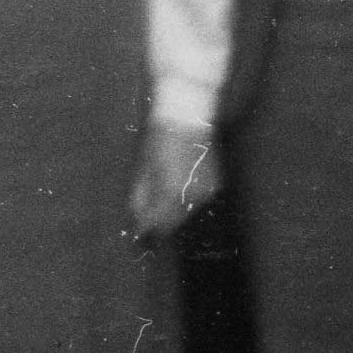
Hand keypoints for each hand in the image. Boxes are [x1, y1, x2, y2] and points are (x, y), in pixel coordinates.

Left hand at [131, 119, 219, 237]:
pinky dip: (186, 202)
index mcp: (171, 192)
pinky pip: (197, 202)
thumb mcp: (143, 167)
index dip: (146, 232)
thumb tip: (137, 220)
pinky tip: (177, 195)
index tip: (138, 239)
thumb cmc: (160, 136)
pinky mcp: (215, 185)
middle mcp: (192, 196)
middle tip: (147, 231)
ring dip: (173, 216)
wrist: (190, 114)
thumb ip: (140, 197)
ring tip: (160, 212)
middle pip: (173, 223)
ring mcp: (207, 191)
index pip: (157, 224)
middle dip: (160, 227)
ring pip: (187, 214)